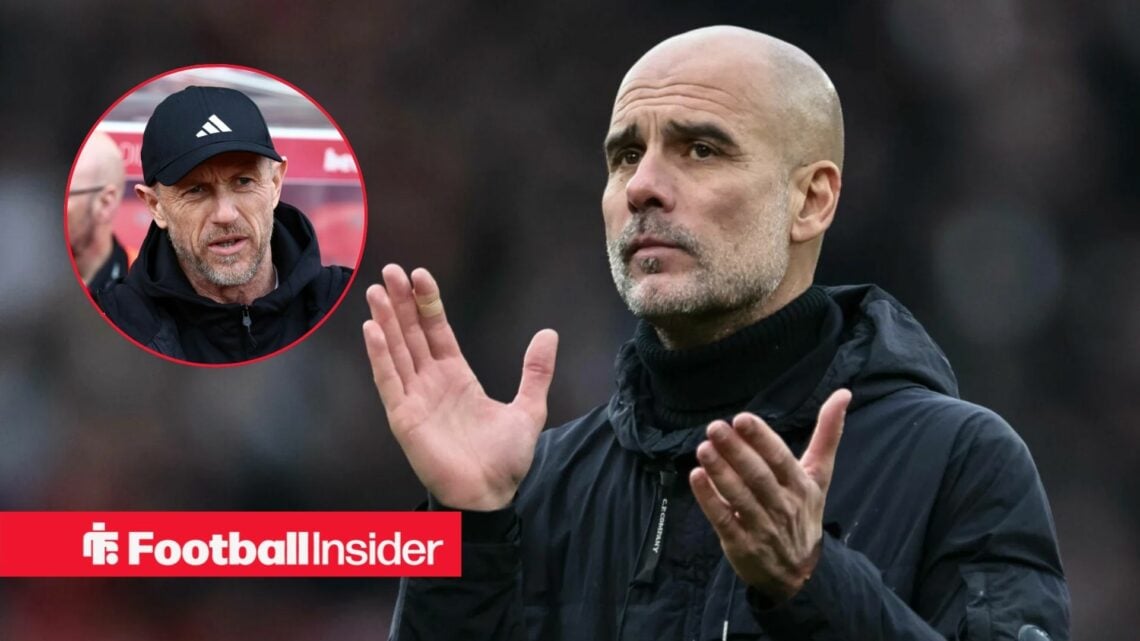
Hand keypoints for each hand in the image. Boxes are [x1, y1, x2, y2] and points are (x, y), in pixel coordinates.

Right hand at [363, 264, 558, 510]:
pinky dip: (379, 356)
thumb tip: (548, 333)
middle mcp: (431, 382)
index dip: (428, 304)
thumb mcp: (528, 408)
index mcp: (456, 376)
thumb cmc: (505, 459)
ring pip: (396, 351)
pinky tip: (371, 330)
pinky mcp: (403, 418)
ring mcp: (415, 398)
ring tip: (376, 290)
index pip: (436, 331)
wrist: (492, 494)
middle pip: (411, 334)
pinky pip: (388, 381)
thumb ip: (535, 371)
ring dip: (385, 321)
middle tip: (391, 269)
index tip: (420, 274)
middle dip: (401, 302)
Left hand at [689, 389, 851, 601]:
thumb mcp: (819, 476)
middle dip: (736, 450)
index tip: (742, 418)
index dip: (761, 439)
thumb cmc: (804, 512)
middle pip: (758, 476)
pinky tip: (696, 477)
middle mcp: (783, 506)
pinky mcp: (741, 544)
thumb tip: (843, 393)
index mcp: (801, 485)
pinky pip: (723, 520)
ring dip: (720, 472)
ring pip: (740, 497)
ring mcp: (762, 527)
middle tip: (715, 427)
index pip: (780, 459)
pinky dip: (709, 499)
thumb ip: (827, 434)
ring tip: (703, 448)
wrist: (800, 572)